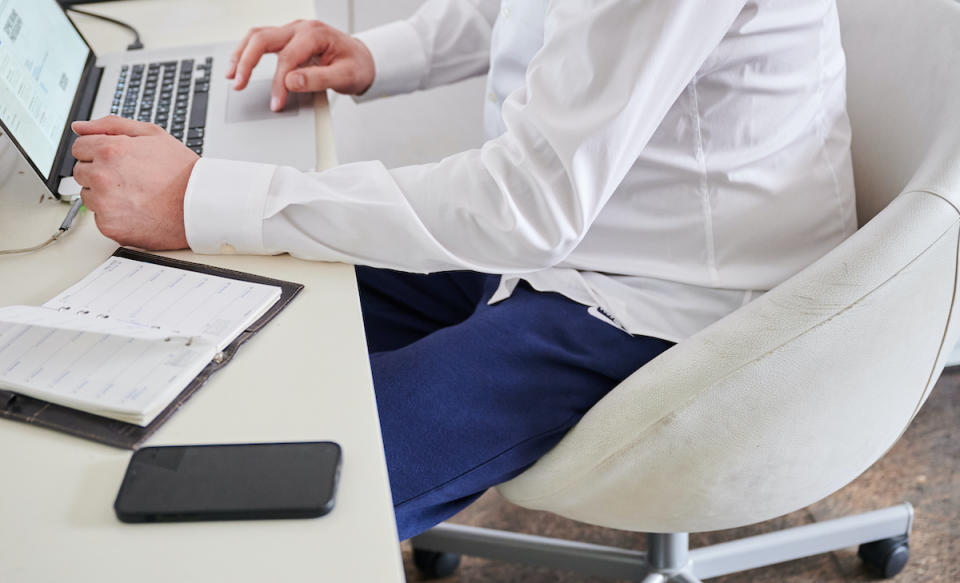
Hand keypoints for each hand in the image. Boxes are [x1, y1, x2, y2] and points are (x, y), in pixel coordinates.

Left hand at [71, 116, 198, 249]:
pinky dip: (114, 215)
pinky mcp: (110, 226)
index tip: (115, 160)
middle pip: (81, 172)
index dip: (98, 151)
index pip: (79, 147)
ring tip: (135, 194)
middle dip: (100, 172)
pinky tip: (136, 209)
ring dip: (104, 195)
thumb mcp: (153, 134)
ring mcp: (105, 204)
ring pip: (88, 196)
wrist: (200, 206)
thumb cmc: (182, 172)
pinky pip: (100, 218)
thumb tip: (80, 127)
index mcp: (110, 150)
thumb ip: (111, 125)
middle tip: (129, 178)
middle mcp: (103, 177)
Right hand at [226, 19, 374, 111]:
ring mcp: (292, 31)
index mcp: (315, 34)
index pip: (288, 58)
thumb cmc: (356, 66)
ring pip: (257, 36)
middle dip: (246, 62)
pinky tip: (239, 65)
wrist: (362, 59)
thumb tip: (291, 81)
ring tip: (231, 75)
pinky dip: (247, 52)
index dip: (279, 83)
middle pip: (263, 38)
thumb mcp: (345, 76)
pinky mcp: (287, 38)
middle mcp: (300, 28)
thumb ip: (319, 79)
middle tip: (237, 84)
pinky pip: (261, 40)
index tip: (276, 103)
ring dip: (241, 54)